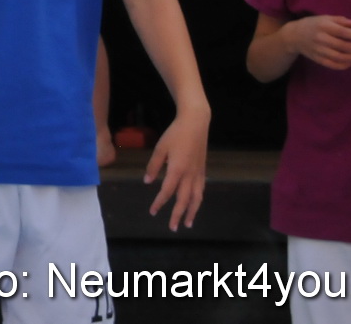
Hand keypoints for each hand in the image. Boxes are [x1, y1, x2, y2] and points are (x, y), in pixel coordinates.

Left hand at [145, 108, 207, 229]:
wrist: (196, 123)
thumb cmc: (175, 134)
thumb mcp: (160, 148)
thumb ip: (154, 166)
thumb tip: (148, 182)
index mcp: (177, 170)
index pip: (167, 192)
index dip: (159, 203)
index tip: (153, 212)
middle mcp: (189, 175)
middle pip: (183, 200)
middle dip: (178, 215)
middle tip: (173, 227)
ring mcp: (198, 173)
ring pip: (196, 198)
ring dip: (191, 212)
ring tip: (187, 223)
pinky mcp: (202, 170)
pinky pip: (201, 190)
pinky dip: (197, 200)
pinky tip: (194, 204)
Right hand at [286, 14, 350, 69]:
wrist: (293, 36)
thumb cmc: (312, 24)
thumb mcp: (324, 18)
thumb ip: (340, 20)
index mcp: (323, 26)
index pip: (343, 32)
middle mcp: (321, 38)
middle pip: (343, 46)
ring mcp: (319, 50)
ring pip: (339, 57)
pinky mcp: (317, 59)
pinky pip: (332, 65)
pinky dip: (343, 65)